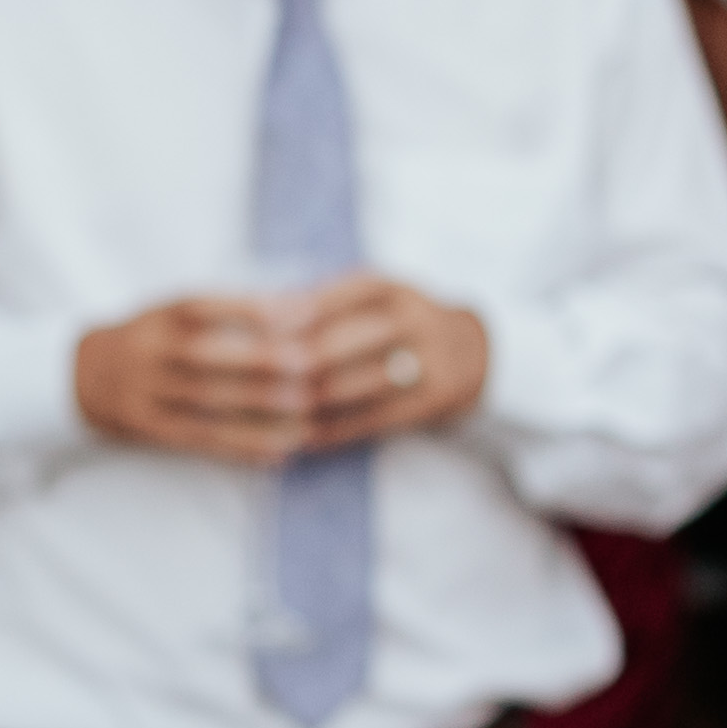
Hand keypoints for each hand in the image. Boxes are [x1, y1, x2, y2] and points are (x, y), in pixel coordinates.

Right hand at [71, 295, 326, 464]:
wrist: (85, 375)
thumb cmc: (155, 339)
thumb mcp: (176, 312)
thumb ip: (231, 312)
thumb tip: (303, 311)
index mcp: (161, 314)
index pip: (203, 307)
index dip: (250, 309)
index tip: (300, 313)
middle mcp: (148, 350)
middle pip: (204, 356)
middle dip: (258, 361)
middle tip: (308, 367)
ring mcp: (145, 391)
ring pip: (204, 402)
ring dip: (258, 411)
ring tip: (305, 415)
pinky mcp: (148, 427)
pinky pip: (198, 439)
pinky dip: (240, 447)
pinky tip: (277, 452)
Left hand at [272, 277, 488, 452]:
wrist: (475, 352)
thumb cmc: (397, 323)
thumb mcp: (373, 298)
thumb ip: (324, 304)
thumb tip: (259, 317)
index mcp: (390, 289)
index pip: (337, 296)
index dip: (295, 314)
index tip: (259, 331)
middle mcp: (412, 320)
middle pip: (338, 345)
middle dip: (291, 366)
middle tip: (252, 381)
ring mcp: (428, 361)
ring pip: (351, 387)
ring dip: (303, 406)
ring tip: (266, 417)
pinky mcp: (433, 400)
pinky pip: (372, 420)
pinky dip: (333, 431)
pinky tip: (302, 438)